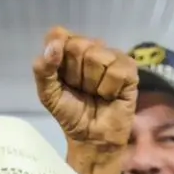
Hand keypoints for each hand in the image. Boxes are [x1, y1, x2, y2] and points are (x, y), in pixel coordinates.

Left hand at [33, 27, 138, 152]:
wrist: (91, 137)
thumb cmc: (70, 113)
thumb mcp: (48, 94)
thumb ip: (43, 70)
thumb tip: (53, 46)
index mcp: (68, 49)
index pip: (58, 35)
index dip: (58, 58)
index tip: (62, 78)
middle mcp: (91, 48)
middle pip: (78, 46)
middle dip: (75, 74)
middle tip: (80, 89)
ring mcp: (112, 57)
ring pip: (97, 57)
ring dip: (92, 83)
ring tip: (96, 94)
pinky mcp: (129, 70)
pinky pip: (116, 70)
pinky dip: (109, 88)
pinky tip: (110, 96)